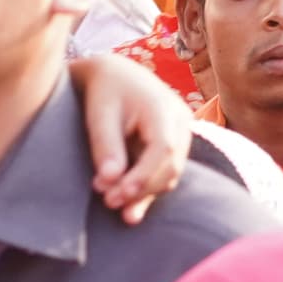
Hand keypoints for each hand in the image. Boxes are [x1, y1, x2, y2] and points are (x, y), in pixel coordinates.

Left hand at [73, 50, 192, 221]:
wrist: (115, 73)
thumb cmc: (105, 92)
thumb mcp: (100, 116)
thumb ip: (105, 147)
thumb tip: (108, 182)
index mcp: (163, 107)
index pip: (163, 148)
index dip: (142, 177)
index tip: (115, 196)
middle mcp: (180, 119)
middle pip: (171, 164)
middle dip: (142, 189)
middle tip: (109, 203)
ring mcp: (182, 131)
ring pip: (173, 171)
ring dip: (147, 192)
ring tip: (118, 208)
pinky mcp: (176, 141)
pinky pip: (168, 169)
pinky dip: (150, 187)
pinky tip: (131, 204)